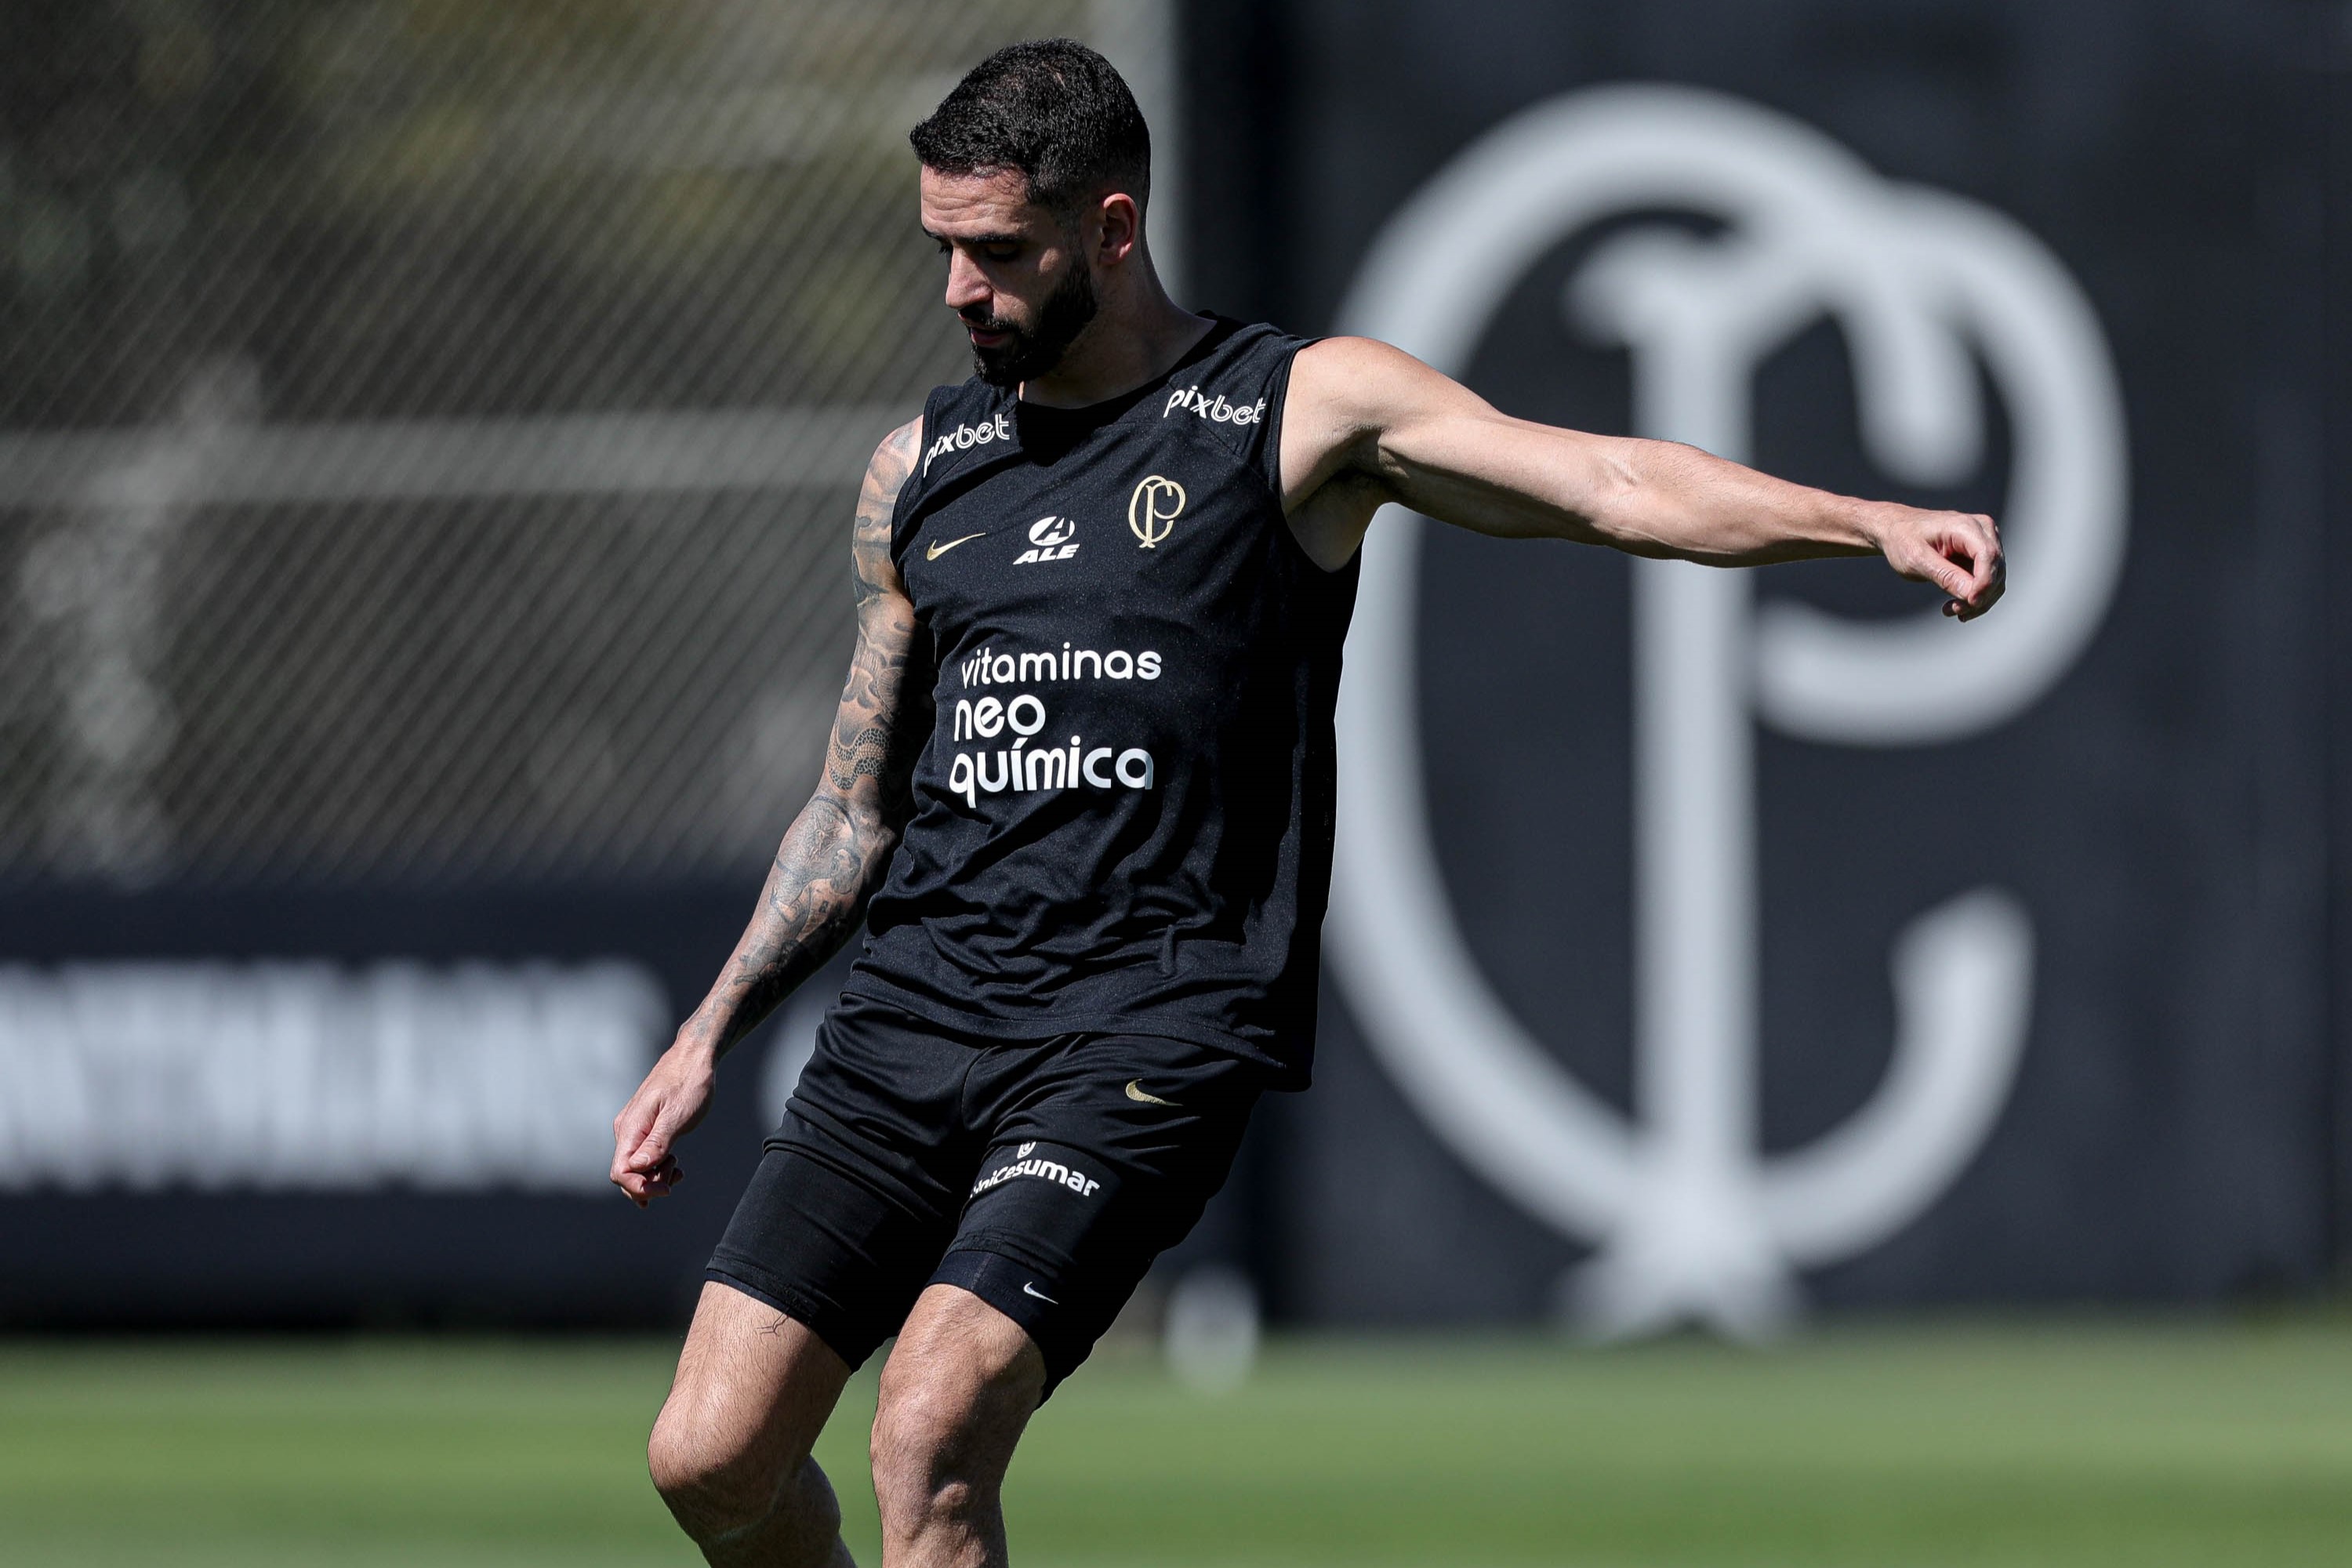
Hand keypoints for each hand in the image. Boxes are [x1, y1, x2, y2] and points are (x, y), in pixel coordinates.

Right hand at [609, 1025, 719, 1207]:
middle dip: (649, 1184)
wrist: (694, 1057)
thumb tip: (636, 1168)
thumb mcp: (677, 1115)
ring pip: (635, 1166)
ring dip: (655, 1176)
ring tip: (677, 1167)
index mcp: (630, 1128)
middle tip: (676, 1175)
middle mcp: (626, 1129)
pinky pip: (643, 1155)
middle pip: (626, 1173)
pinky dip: (657, 1166)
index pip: (620, 1172)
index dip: (639, 1188)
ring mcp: (634, 1128)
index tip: (666, 1190)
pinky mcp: (644, 1126)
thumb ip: (657, 1142)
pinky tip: (674, 1164)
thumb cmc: (689, 1082)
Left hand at [1873, 506, 2003, 621]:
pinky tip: (1955, 605)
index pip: (1988, 555)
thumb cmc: (1903, 540)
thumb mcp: (1917, 560)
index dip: (1984, 582)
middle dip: (1979, 596)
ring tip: (1950, 610)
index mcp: (1965, 526)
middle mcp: (1982, 530)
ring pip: (1996, 578)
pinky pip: (1989, 580)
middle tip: (1954, 611)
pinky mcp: (1982, 554)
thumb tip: (1970, 595)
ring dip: (1978, 600)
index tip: (1970, 603)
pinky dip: (1976, 596)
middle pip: (1996, 569)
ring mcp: (1985, 541)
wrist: (1897, 530)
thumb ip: (1945, 576)